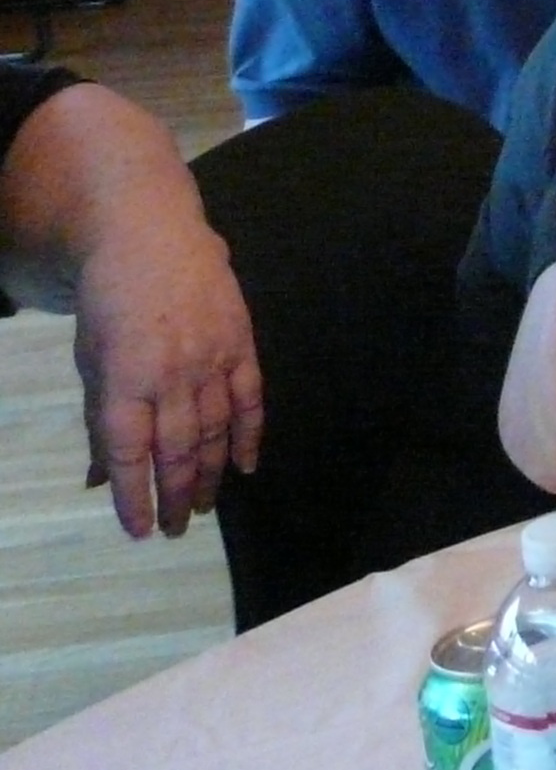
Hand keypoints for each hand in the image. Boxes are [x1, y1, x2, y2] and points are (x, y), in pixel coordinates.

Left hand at [70, 208, 262, 539]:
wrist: (153, 239)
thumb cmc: (111, 305)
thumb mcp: (91, 362)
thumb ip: (101, 420)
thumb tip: (103, 478)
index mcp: (125, 379)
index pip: (131, 453)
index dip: (135, 496)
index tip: (140, 530)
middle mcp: (171, 374)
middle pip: (179, 449)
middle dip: (178, 494)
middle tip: (178, 529)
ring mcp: (212, 358)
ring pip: (216, 430)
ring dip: (212, 474)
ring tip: (206, 507)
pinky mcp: (241, 343)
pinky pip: (250, 399)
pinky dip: (250, 435)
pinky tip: (247, 466)